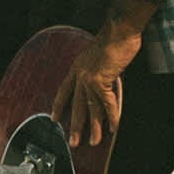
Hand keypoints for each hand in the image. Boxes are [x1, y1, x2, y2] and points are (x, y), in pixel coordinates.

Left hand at [52, 29, 140, 145]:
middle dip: (75, 126)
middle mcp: (80, 76)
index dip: (59, 106)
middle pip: (76, 106)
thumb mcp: (97, 54)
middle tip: (73, 142)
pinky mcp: (103, 82)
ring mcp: (90, 80)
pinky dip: (112, 118)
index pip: (63, 91)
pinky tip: (113, 128)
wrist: (118, 30)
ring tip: (93, 142)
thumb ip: (96, 67)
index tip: (54, 119)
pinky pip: (108, 105)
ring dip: (93, 128)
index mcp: (76, 68)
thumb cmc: (111, 38)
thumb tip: (101, 76)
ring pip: (91, 109)